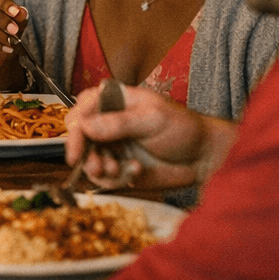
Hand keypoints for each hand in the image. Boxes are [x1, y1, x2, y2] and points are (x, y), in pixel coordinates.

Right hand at [64, 82, 235, 191]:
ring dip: (99, 168)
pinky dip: (114, 179)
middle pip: (80, 137)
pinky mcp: (119, 167)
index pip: (82, 109)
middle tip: (99, 167)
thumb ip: (119, 123)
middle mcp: (108, 122)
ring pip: (88, 159)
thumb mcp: (153, 119)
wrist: (203, 157)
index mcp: (114, 100)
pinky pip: (103, 177)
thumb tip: (85, 127)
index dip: (75, 129)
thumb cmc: (182, 128)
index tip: (76, 149)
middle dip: (86, 154)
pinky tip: (135, 172)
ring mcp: (113, 146)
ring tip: (117, 170)